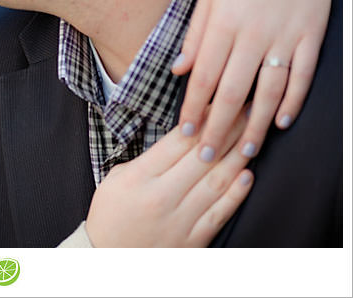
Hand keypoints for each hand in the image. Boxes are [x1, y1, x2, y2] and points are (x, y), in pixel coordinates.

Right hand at [85, 109, 252, 246]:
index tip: (219, 102)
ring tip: (253, 137)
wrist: (107, 259)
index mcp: (139, 177)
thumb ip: (147, 159)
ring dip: (238, 156)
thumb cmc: (110, 215)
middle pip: (203, 156)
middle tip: (248, 109)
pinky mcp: (192, 240)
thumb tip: (180, 139)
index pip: (179, 141)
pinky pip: (220, 213)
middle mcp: (161, 196)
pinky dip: (236, 193)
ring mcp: (179, 220)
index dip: (203, 118)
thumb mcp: (116, 178)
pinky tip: (247, 175)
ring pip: (216, 182)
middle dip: (229, 129)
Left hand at [173, 0, 330, 163]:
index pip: (204, 76)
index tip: (183, 132)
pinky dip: (292, 101)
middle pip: (233, 91)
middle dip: (218, 128)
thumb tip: (179, 71)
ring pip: (269, 91)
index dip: (193, 108)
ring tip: (242, 152)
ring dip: (254, 125)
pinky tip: (280, 123)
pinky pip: (302, 75)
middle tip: (207, 157)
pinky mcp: (310, 34)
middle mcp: (253, 32)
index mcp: (223, 22)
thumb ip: (195, 34)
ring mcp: (285, 35)